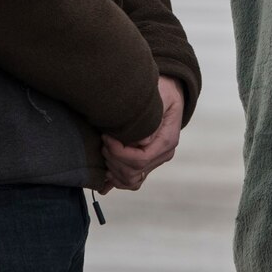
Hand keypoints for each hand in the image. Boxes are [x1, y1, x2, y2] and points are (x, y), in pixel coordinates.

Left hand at [102, 76, 184, 191]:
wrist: (168, 91)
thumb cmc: (162, 90)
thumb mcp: (161, 95)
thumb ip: (153, 114)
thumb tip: (142, 141)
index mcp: (167, 140)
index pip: (140, 159)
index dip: (119, 152)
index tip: (107, 137)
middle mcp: (163, 154)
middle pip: (133, 172)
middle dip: (112, 159)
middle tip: (103, 140)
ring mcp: (155, 160)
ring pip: (131, 181)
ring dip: (113, 170)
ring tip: (104, 150)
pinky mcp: (147, 162)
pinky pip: (131, 181)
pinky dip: (116, 181)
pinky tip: (103, 175)